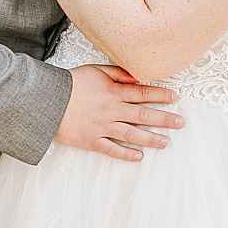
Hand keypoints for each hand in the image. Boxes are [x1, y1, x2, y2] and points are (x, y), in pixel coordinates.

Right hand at [57, 64, 184, 160]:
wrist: (46, 100)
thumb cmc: (70, 84)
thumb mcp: (94, 71)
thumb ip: (117, 73)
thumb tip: (137, 76)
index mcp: (113, 92)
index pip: (143, 93)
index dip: (161, 95)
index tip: (175, 98)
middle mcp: (111, 110)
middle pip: (143, 115)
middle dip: (164, 119)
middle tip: (180, 123)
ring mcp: (102, 127)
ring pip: (132, 134)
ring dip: (151, 138)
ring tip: (166, 142)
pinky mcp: (91, 140)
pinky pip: (111, 149)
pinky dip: (126, 154)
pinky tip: (139, 157)